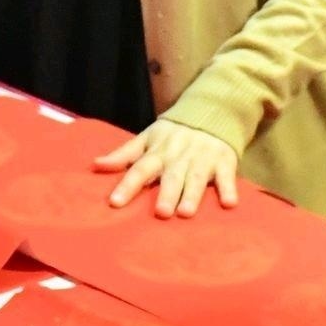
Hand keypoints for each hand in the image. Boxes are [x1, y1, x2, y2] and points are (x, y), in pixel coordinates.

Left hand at [98, 117, 240, 218]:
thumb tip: (96, 165)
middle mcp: (179, 156)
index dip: (127, 186)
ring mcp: (203, 159)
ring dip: (193, 194)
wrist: (210, 113)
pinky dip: (229, 189)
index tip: (115, 203)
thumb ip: (123, 154)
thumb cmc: (173, 134)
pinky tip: (229, 204)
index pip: (139, 169)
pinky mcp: (224, 161)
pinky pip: (227, 176)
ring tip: (185, 213)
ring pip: (197, 177)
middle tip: (161, 213)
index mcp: (158, 152)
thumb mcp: (146, 139)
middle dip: (167, 193)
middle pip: (171, 176)